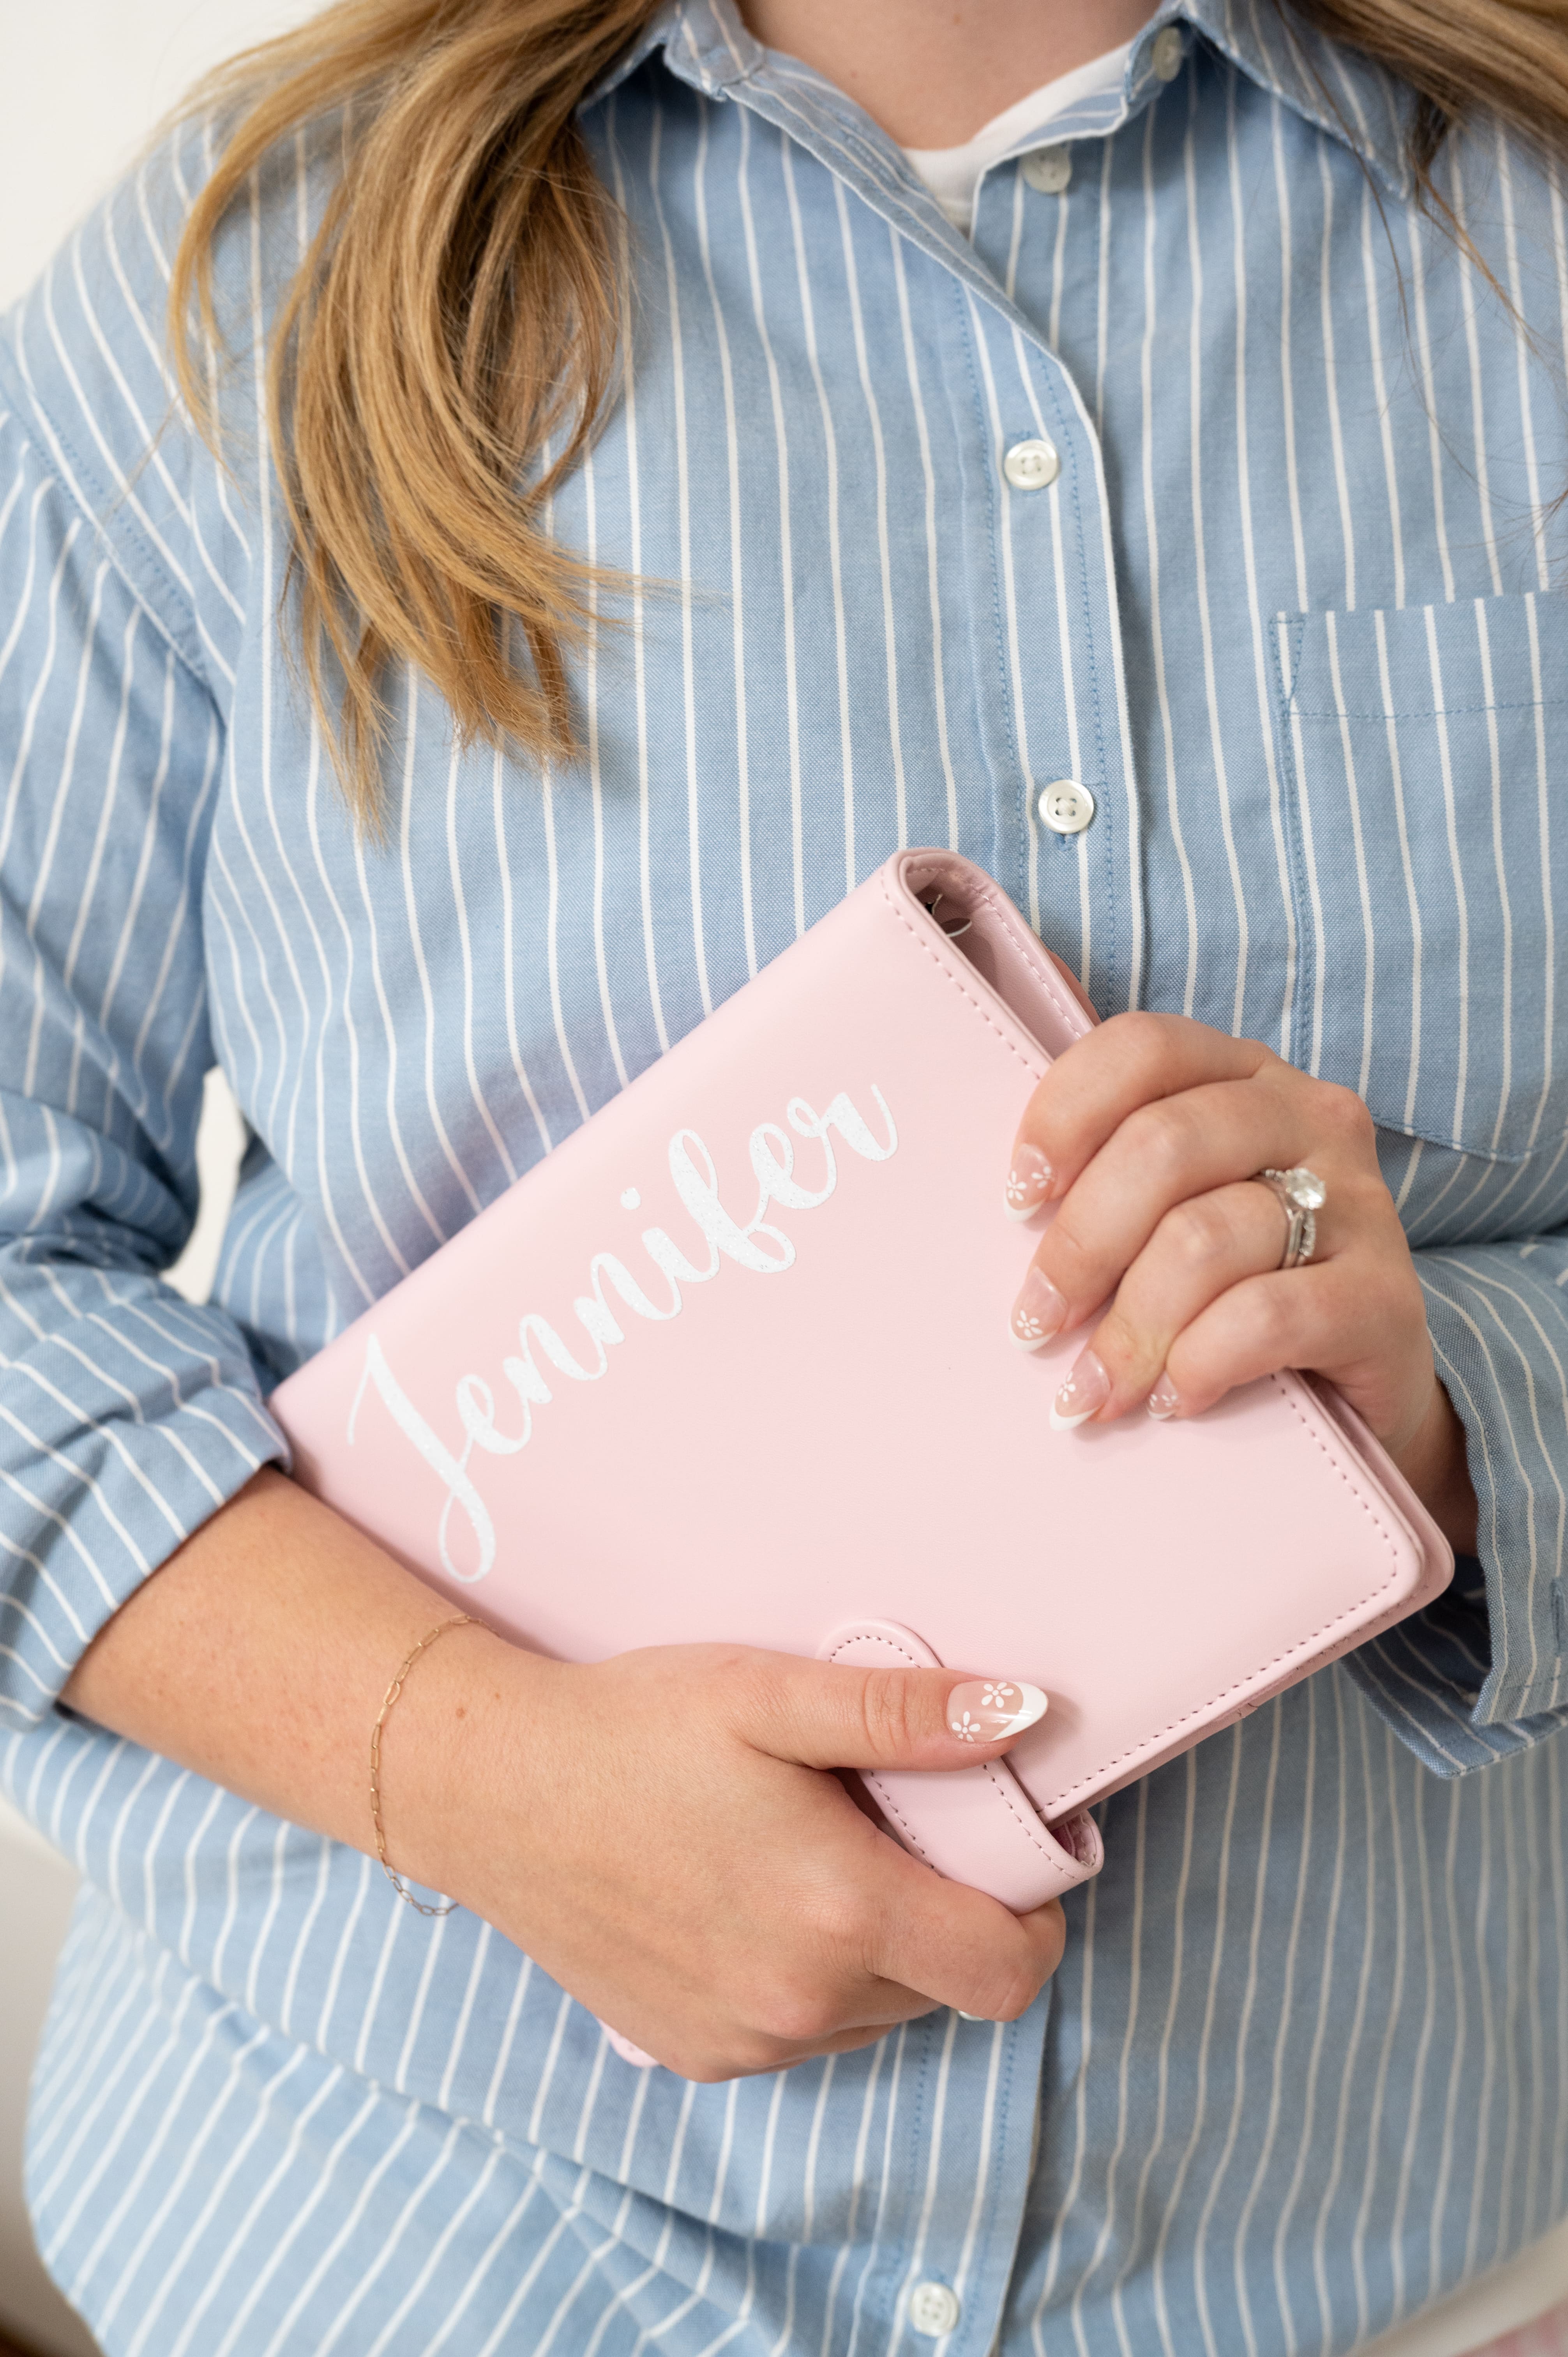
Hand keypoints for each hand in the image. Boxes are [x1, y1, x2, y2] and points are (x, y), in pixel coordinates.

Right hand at [409, 1640, 1066, 2080]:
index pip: (1009, 1970)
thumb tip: (1025, 1714)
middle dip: (948, 1914)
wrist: (491, 1789)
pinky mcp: (695, 2054)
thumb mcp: (769, 1695)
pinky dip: (809, 1975)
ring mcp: (745, 2041)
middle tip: (891, 1825)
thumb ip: (904, 1713)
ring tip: (813, 1853)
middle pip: (945, 1985)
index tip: (1011, 1852)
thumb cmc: (631, 1729)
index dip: (1035, 1915)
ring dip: (877, 1947)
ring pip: (877, 2012)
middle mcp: (801, 2003)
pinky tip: (753, 1897)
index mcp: (839, 1913)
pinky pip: (803, 2031)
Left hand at [1002, 1012, 1476, 1550]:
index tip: (1017, 1199)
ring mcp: (1358, 1203)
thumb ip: (1108, 1155)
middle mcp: (1311, 1118)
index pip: (1143, 1049)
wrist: (1360, 1389)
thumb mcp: (1173, 1207)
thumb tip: (1008, 1099)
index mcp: (1245, 1077)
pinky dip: (1199, 1364)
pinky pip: (1266, 1317)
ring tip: (1092, 1390)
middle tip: (1034, 1324)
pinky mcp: (1387, 1297)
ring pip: (1205, 1238)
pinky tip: (1172, 1400)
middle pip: (1164, 1146)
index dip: (1065, 1115)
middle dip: (1081, 1244)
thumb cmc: (1236, 1285)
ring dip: (1129, 1328)